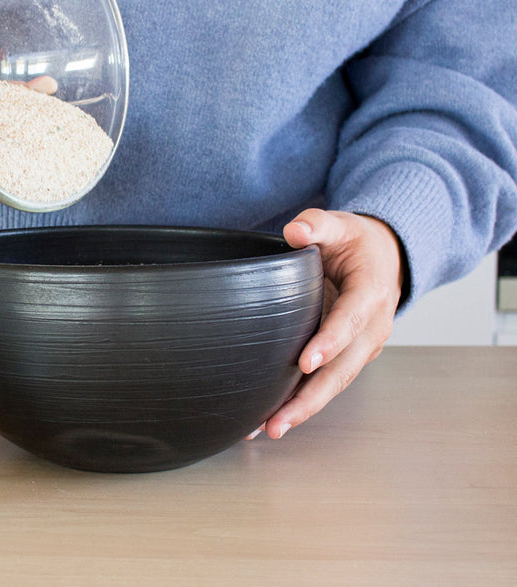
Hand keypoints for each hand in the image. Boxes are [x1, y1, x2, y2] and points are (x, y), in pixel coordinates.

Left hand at [252, 209, 403, 439]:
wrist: (386, 258)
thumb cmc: (356, 242)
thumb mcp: (340, 225)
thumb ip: (317, 224)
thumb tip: (294, 231)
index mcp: (371, 293)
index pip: (350, 321)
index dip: (329, 342)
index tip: (305, 362)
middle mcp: (372, 328)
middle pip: (342, 370)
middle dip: (310, 398)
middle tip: (278, 421)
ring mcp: (362, 347)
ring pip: (335, 384)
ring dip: (303, 409)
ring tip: (268, 430)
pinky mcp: (350, 358)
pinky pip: (328, 383)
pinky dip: (303, 402)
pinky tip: (274, 419)